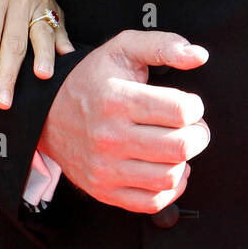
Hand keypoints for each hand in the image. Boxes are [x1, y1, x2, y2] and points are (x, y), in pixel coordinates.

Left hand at [0, 0, 73, 108]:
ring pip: (41, 33)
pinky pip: (60, 24)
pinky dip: (64, 42)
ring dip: (43, 57)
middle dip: (9, 75)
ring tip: (42, 78)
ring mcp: (38, 1)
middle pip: (14, 42)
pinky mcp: (51, 3)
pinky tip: (67, 58)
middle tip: (4, 102)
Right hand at [37, 29, 209, 213]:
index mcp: (117, 99)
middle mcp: (110, 136)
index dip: (195, 106)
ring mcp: (106, 168)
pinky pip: (152, 202)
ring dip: (184, 160)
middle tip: (193, 126)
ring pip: (169, 176)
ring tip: (177, 145)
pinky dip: (171, 188)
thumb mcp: (123, 48)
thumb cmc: (91, 79)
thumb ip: (163, 45)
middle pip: (180, 147)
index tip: (189, 104)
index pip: (180, 111)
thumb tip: (198, 55)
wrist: (49, 112)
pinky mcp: (105, 190)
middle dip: (198, 134)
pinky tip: (168, 168)